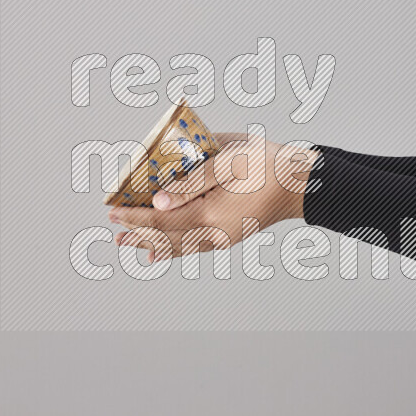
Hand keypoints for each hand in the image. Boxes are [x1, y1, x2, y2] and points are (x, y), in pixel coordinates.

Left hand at [108, 133, 319, 261]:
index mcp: (210, 214)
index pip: (161, 219)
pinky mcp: (231, 236)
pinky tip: (164, 252)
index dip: (135, 217)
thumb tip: (158, 202)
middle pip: (166, 237)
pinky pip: (195, 247)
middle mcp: (214, 233)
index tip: (113, 212)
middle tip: (114, 231)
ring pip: (179, 245)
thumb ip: (190, 182)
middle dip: (139, 233)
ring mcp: (223, 238)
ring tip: (131, 244)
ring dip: (153, 243)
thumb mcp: (227, 163)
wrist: (302, 183)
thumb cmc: (268, 165)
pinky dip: (175, 249)